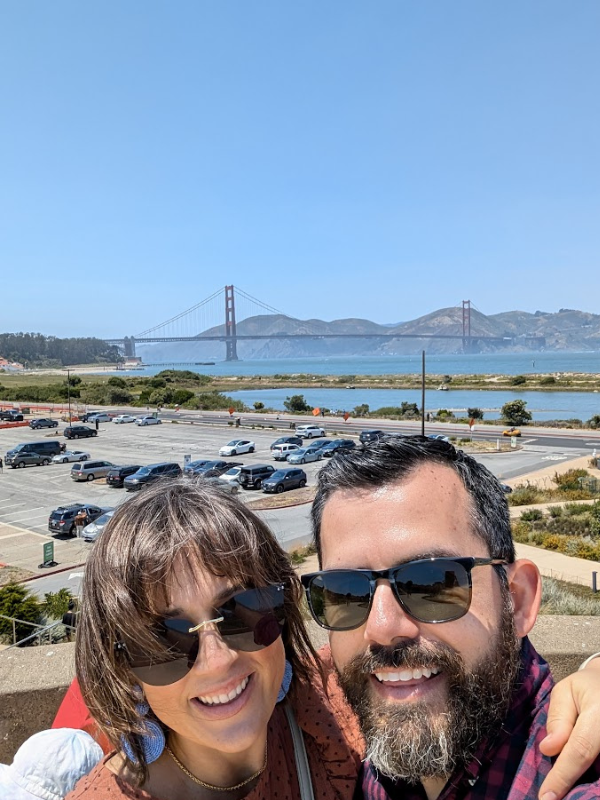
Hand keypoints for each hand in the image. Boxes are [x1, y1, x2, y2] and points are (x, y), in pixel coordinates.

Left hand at [538, 656, 599, 799]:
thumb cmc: (585, 688)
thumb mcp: (565, 692)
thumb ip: (558, 719)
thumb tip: (548, 750)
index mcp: (599, 715)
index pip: (579, 751)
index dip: (563, 776)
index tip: (546, 797)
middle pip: (596, 770)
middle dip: (574, 786)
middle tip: (551, 797)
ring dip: (585, 785)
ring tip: (564, 793)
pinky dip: (593, 779)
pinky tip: (579, 785)